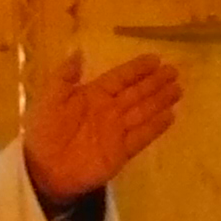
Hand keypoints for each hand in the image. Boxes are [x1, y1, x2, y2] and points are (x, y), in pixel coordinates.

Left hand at [21, 49, 181, 201]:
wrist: (43, 169)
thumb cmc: (43, 131)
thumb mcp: (49, 98)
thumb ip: (65, 76)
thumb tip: (79, 51)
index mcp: (92, 95)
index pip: (120, 78)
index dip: (137, 69)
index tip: (155, 59)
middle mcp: (108, 110)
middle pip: (136, 93)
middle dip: (155, 83)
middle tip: (174, 71)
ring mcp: (116, 131)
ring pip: (143, 111)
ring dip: (160, 101)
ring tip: (178, 89)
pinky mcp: (121, 152)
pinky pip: (142, 136)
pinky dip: (156, 127)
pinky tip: (170, 116)